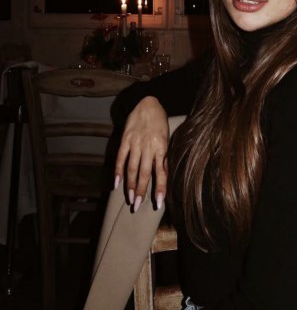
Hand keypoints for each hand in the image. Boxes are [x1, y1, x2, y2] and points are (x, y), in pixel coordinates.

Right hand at [114, 96, 168, 211]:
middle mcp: (149, 146)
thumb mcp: (167, 137)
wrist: (149, 102)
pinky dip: (118, 171)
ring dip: (130, 185)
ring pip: (132, 168)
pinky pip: (121, 157)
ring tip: (130, 199)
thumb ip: (163, 155)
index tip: (158, 202)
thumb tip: (162, 174)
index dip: (160, 188)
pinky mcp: (125, 139)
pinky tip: (116, 183)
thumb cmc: (161, 122)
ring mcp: (136, 143)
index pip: (161, 171)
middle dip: (141, 191)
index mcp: (162, 147)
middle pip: (145, 173)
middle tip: (137, 206)